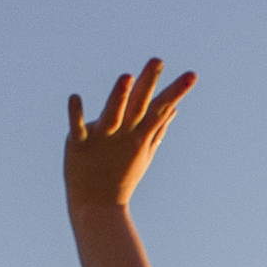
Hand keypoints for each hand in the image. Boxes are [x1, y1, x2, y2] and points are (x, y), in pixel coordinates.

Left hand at [65, 62, 194, 211]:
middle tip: (157, 60)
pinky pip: (77, 127)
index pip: (160, 108)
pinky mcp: (80, 145)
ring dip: (119, 96)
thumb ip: (158, 128)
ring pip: (112, 114)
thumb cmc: (121, 177)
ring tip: (127, 76)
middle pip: (139, 105)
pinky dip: (76, 114)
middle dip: (148, 82)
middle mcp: (123, 134)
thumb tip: (173, 109)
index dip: (176, 91)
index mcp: (139, 135)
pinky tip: (74, 97)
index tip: (192, 74)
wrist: (97, 206)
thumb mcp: (144, 152)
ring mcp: (102, 139)